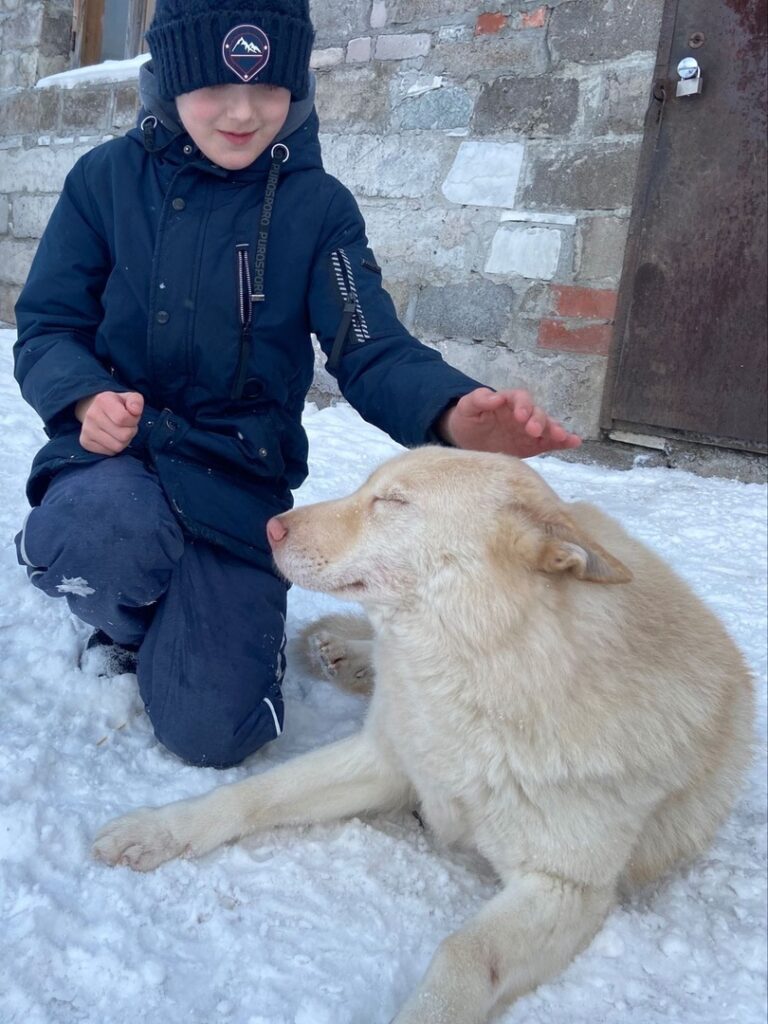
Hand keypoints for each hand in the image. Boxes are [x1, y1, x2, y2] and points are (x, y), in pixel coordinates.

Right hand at [75, 391, 144, 455]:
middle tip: (126, 426)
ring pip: (118, 446)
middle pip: (123, 435)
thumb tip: (135, 410)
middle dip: (130, 431)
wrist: (97, 410)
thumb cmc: (119, 406)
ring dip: (124, 441)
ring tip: (119, 431)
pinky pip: (109, 452)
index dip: (133, 420)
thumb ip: (136, 401)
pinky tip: (111, 438)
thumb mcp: (130, 398)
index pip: (123, 418)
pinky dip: (114, 448)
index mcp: (103, 400)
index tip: (131, 416)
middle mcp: (91, 414)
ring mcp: (86, 429)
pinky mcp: (85, 442)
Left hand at [437, 388, 580, 458]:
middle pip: (537, 413)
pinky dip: (563, 442)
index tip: (520, 416)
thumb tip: (496, 397)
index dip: (523, 405)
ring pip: (547, 427)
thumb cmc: (467, 419)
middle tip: (533, 431)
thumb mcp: (467, 407)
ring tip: (562, 437)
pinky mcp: (534, 445)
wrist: (467, 440)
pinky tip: (574, 442)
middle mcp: (523, 414)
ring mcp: (530, 430)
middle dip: (538, 420)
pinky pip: (550, 443)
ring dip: (555, 431)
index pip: (520, 398)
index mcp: (508, 402)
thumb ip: (478, 399)